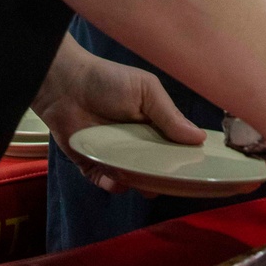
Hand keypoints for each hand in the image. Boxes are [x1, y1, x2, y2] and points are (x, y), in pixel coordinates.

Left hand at [32, 36, 205, 191]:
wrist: (66, 84)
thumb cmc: (109, 81)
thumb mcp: (146, 90)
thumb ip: (169, 115)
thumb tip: (199, 139)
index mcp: (152, 124)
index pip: (173, 147)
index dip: (183, 159)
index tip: (195, 170)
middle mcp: (135, 143)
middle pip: (154, 169)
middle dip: (161, 178)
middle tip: (166, 181)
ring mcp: (113, 155)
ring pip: (132, 180)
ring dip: (137, 183)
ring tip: (139, 181)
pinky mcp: (92, 164)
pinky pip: (105, 182)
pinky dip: (111, 184)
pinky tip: (115, 179)